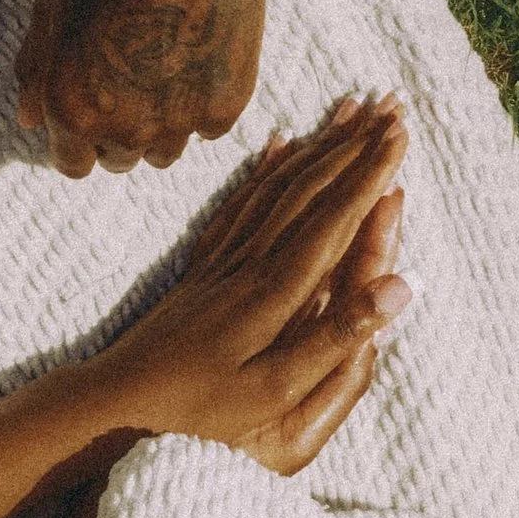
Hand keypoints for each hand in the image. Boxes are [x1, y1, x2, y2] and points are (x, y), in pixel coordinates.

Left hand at [16, 0, 270, 176]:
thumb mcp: (49, 9)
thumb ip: (35, 71)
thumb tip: (29, 120)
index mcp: (69, 111)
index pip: (72, 165)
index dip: (78, 141)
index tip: (90, 113)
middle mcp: (123, 128)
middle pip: (119, 159)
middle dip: (117, 131)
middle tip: (130, 77)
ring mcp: (178, 122)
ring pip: (164, 153)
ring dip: (160, 126)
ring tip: (163, 69)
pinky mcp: (225, 107)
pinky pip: (208, 127)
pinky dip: (203, 103)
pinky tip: (198, 54)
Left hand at [94, 95, 410, 467]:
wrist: (116, 405)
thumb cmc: (202, 414)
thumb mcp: (276, 392)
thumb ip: (337, 338)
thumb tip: (401, 286)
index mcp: (276, 291)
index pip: (335, 218)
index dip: (371, 173)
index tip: (402, 133)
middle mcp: (251, 264)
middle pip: (309, 189)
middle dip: (354, 145)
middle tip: (392, 103)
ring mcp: (223, 261)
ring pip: (277, 187)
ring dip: (318, 146)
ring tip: (350, 108)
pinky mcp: (203, 267)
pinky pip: (239, 203)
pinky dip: (266, 169)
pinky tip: (281, 143)